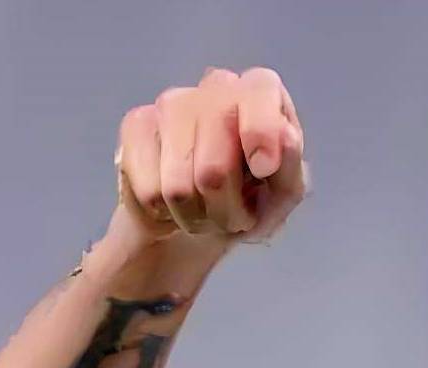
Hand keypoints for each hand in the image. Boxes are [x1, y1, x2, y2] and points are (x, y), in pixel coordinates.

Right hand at [113, 66, 307, 246]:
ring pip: (180, 183)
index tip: (263, 169)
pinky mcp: (136, 125)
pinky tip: (174, 204)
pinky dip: (167, 214)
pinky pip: (150, 190)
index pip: (259, 89)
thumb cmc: (251, 200)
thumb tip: (286, 139)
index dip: (261, 131)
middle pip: (216, 162)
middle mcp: (216, 87)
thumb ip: (291, 169)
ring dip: (197, 216)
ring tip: (205, 211)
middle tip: (233, 216)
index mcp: (261, 95)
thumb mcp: (283, 194)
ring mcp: (172, 102)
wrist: (199, 220)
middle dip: (227, 208)